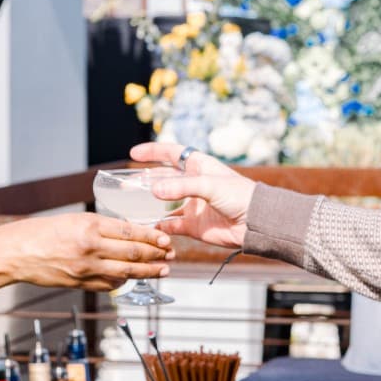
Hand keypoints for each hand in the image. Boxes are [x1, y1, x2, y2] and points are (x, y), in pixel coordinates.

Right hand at [3, 213, 172, 290]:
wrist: (17, 253)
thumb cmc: (42, 232)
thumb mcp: (74, 220)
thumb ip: (101, 227)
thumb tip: (128, 231)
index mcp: (89, 226)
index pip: (130, 231)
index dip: (152, 236)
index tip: (166, 238)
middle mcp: (90, 248)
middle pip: (133, 253)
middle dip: (156, 255)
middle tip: (171, 254)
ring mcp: (85, 269)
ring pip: (126, 271)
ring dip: (148, 272)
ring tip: (162, 270)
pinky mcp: (80, 284)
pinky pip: (109, 284)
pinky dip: (124, 281)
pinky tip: (134, 278)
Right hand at [130, 143, 255, 248]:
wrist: (256, 223)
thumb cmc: (239, 195)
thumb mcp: (210, 184)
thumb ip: (181, 187)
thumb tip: (154, 191)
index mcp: (199, 167)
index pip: (172, 154)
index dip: (153, 152)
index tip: (134, 153)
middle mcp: (193, 185)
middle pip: (163, 180)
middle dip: (144, 181)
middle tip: (124, 185)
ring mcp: (192, 206)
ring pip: (163, 204)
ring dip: (147, 206)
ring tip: (129, 206)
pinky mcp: (193, 225)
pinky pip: (170, 226)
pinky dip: (158, 228)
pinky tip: (147, 227)